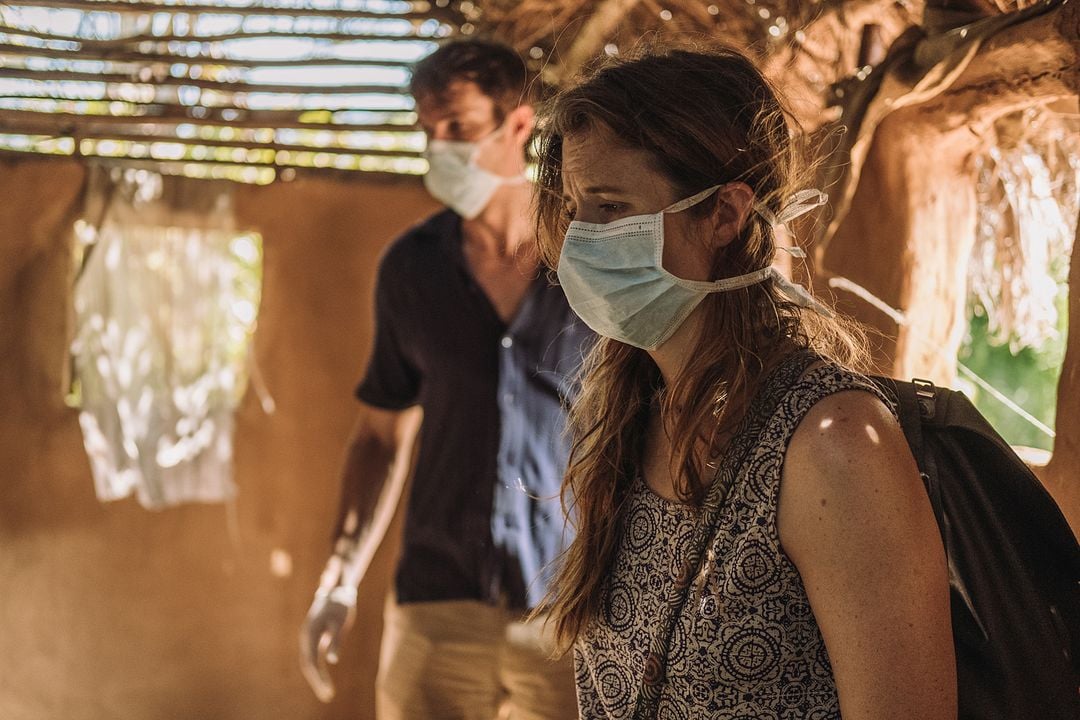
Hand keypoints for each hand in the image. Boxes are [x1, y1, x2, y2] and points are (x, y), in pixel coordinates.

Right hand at [299, 584, 356, 701]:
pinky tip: (324, 682)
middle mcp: (306, 638)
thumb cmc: (341, 605)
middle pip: (307, 664)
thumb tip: (332, 661)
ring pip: (309, 662)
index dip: (317, 678)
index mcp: (310, 633)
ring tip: (327, 693)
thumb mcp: (341, 622)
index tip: (326, 691)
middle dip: (316, 681)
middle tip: (328, 696)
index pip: (310, 661)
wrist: (338, 591)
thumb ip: (336, 641)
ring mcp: (310, 639)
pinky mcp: (316, 639)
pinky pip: (314, 658)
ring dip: (317, 678)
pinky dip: (318, 671)